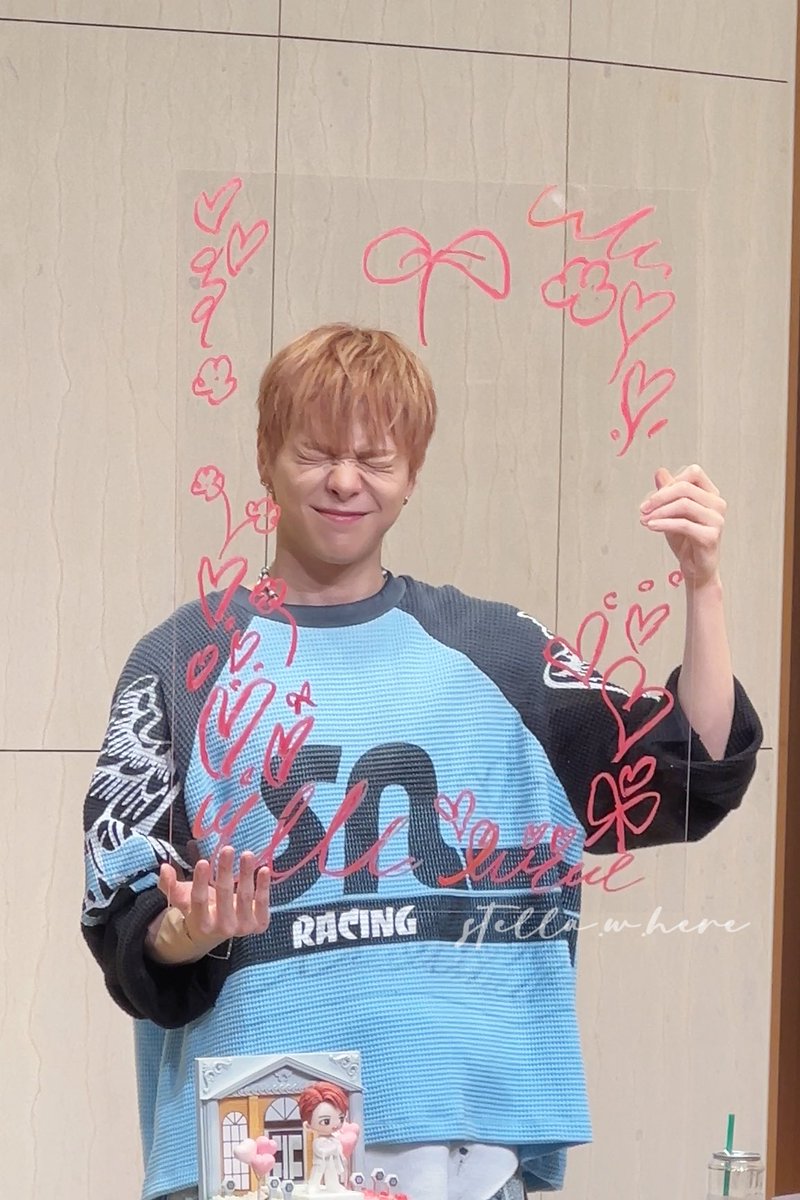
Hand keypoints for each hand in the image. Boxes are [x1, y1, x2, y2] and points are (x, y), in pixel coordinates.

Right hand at [157, 845, 270, 949]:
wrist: (221, 930)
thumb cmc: (202, 909)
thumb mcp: (184, 899)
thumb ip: (170, 885)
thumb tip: (164, 867)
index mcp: (201, 923)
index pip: (199, 901)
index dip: (200, 882)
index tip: (202, 862)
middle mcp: (223, 928)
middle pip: (224, 895)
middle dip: (225, 871)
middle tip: (227, 849)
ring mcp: (243, 928)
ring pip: (245, 897)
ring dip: (247, 874)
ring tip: (247, 854)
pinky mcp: (259, 924)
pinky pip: (263, 903)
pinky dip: (264, 886)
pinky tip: (263, 869)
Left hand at [639, 464, 725, 587]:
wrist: (695, 569)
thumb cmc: (685, 541)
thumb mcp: (671, 513)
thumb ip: (667, 493)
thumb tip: (660, 471)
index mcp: (711, 494)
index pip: (694, 473)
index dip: (670, 482)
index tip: (652, 498)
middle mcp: (717, 504)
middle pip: (685, 488)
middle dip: (659, 497)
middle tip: (642, 509)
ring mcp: (717, 520)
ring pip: (683, 504)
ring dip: (659, 511)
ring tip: (644, 520)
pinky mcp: (711, 536)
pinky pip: (683, 524)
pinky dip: (664, 524)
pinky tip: (651, 526)